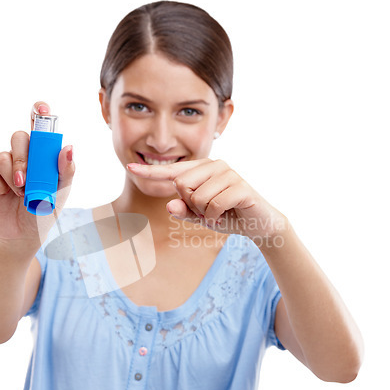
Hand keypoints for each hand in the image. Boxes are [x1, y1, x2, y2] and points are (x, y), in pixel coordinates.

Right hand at [0, 101, 74, 244]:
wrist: (26, 236)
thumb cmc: (46, 211)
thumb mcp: (61, 193)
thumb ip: (66, 171)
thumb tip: (69, 147)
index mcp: (41, 156)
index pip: (39, 127)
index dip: (39, 113)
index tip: (42, 108)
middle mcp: (22, 157)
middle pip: (18, 137)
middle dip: (23, 158)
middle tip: (27, 180)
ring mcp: (3, 167)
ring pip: (2, 155)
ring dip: (12, 176)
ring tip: (20, 193)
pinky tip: (4, 196)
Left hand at [127, 158, 287, 243]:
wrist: (259, 224)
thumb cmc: (226, 216)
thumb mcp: (200, 216)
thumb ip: (184, 211)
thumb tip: (170, 205)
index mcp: (201, 169)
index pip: (171, 171)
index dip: (150, 171)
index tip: (129, 166)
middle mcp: (214, 165)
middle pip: (181, 186)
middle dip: (192, 205)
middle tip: (210, 211)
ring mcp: (228, 173)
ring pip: (197, 197)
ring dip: (206, 213)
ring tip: (220, 213)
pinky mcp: (240, 186)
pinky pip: (213, 205)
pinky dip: (216, 217)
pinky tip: (227, 216)